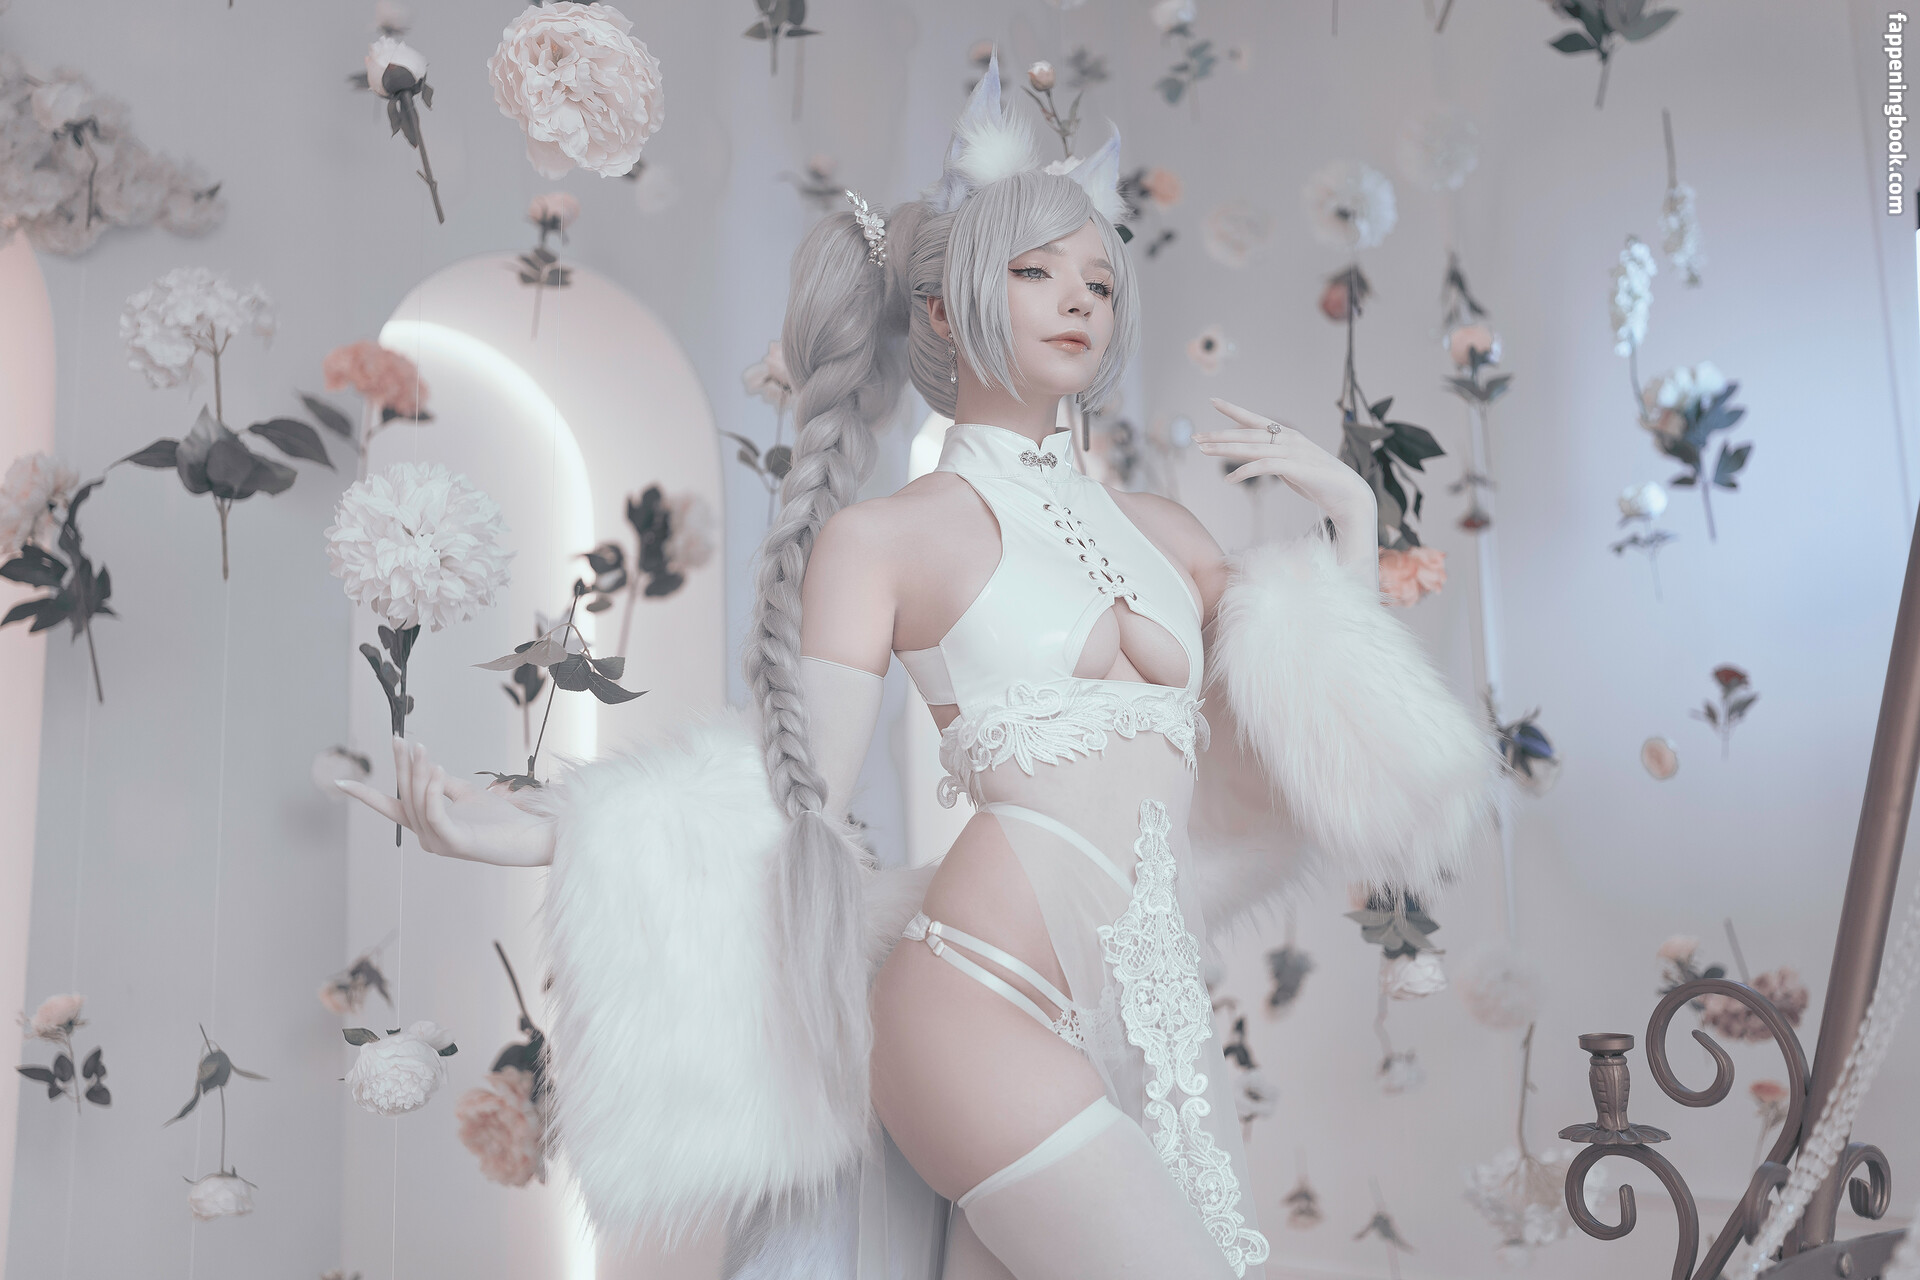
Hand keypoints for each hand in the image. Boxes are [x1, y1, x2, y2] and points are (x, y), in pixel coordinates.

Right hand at [337, 737, 556, 866]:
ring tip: (422, 747)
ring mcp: (440, 844)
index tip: (339, 782)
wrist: (529, 838)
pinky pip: (435, 814)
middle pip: (405, 797)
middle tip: (398, 739)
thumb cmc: (500, 819)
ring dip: (419, 772)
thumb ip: (443, 784)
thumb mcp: (466, 795)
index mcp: (427, 826)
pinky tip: (437, 770)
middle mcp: (427, 838)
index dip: (364, 795)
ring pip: (419, 803)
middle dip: (401, 766)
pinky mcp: (456, 844)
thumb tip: (426, 767)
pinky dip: (433, 792)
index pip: (390, 808)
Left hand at [1194, 398, 1379, 584]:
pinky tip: (1229, 479)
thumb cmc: (1319, 483)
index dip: (1234, 410)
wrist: (1348, 496)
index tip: (1213, 401)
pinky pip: (1263, 467)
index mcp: (1288, 436)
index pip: (1255, 420)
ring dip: (1224, 449)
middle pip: (1246, 434)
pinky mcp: (1295, 468)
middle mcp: (1289, 439)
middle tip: (1195, 438)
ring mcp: (1293, 452)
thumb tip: (1256, 460)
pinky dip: (1244, 471)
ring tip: (1203, 452)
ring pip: (1251, 447)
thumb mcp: (1291, 468)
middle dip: (1219, 435)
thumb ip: (1275, 460)